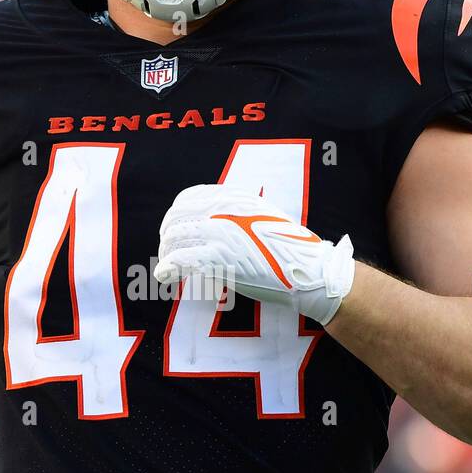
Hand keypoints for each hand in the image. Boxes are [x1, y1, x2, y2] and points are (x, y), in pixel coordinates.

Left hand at [154, 184, 354, 325]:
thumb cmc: (287, 248)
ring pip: (175, 239)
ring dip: (166, 254)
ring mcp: (219, 232)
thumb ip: (235, 215)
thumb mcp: (260, 216)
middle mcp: (222, 209)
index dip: (175, 215)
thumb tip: (211, 224)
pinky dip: (167, 268)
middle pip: (176, 218)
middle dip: (167, 236)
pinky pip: (181, 260)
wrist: (307, 269)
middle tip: (167, 251)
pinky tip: (164, 275)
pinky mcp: (219, 257)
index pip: (188, 198)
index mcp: (233, 197)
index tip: (173, 229)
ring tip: (167, 268)